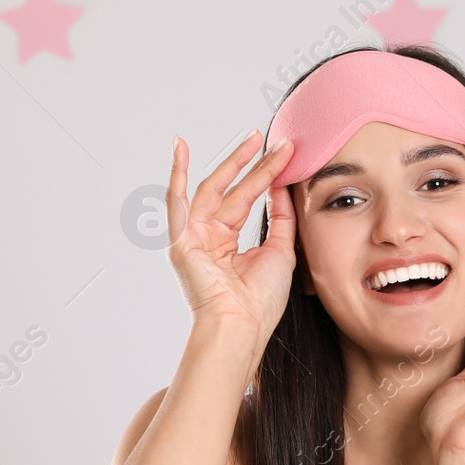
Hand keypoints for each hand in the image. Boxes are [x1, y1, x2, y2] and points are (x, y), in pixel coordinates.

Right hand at [166, 130, 296, 346]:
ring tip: (254, 139)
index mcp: (228, 243)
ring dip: (233, 163)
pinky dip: (177, 175)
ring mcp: (193, 237)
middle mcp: (208, 237)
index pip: (248, 200)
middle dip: (253, 164)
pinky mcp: (181, 241)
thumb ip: (280, 217)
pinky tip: (180, 148)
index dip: (267, 176)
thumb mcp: (280, 250)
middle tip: (271, 138)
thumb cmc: (260, 301)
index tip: (287, 155)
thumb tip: (280, 185)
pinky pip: (178, 202)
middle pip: (232, 190)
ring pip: (214, 190)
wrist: (242, 326)